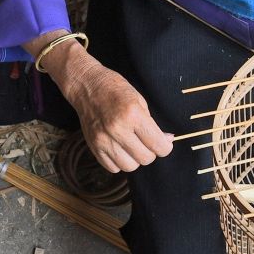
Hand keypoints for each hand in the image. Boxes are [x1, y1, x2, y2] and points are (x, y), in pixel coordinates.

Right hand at [31, 37, 172, 172]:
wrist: (87, 86)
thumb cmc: (116, 90)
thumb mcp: (140, 101)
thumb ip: (152, 124)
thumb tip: (166, 141)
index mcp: (133, 114)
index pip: (157, 145)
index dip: (165, 147)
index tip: (164, 143)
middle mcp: (117, 129)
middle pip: (145, 158)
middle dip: (151, 152)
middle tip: (147, 142)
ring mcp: (103, 139)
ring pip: (130, 166)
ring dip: (135, 159)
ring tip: (133, 146)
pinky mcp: (93, 146)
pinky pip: (113, 167)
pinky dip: (120, 162)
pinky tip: (120, 148)